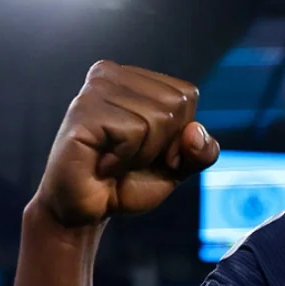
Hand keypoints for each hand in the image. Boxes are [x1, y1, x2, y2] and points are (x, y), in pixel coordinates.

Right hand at [33, 61, 219, 228]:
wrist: (85, 211)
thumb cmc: (128, 182)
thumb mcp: (180, 167)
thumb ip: (202, 151)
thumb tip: (195, 130)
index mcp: (135, 78)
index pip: (187, 94)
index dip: (179, 133)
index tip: (149, 150)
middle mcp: (111, 74)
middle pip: (175, 104)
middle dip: (162, 144)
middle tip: (129, 158)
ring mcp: (94, 90)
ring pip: (158, 118)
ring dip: (143, 153)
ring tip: (114, 159)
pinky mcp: (82, 111)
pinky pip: (134, 131)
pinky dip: (125, 157)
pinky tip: (102, 162)